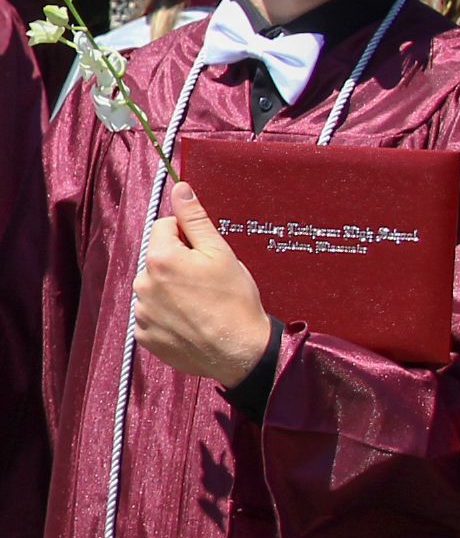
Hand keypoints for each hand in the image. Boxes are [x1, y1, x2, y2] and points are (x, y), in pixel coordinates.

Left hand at [133, 180, 270, 387]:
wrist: (239, 349)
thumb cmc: (234, 298)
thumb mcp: (220, 251)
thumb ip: (195, 218)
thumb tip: (180, 188)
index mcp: (160, 259)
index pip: (164, 227)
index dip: (188, 235)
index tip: (206, 252)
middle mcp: (143, 285)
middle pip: (158, 257)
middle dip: (179, 261)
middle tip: (207, 278)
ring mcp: (142, 314)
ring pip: (155, 285)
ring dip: (172, 288)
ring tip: (201, 302)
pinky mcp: (144, 337)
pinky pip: (153, 313)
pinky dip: (168, 313)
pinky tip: (191, 319)